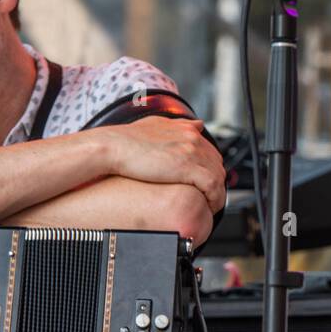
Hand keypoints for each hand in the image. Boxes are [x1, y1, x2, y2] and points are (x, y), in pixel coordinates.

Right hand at [101, 117, 226, 213]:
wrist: (112, 146)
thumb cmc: (126, 139)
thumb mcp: (155, 124)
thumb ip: (177, 124)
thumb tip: (197, 124)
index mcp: (186, 129)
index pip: (211, 152)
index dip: (210, 170)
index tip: (205, 184)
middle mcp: (193, 137)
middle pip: (217, 164)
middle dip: (215, 182)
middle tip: (208, 197)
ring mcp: (192, 151)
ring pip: (218, 176)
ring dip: (217, 193)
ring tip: (209, 206)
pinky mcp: (188, 167)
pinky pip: (213, 187)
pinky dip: (214, 199)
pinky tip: (208, 208)